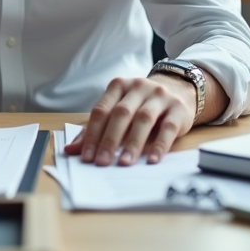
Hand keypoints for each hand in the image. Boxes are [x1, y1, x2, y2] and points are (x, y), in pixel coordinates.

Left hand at [63, 75, 196, 165]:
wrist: (178, 90)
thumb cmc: (141, 105)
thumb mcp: (118, 112)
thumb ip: (96, 129)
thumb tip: (71, 149)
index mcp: (118, 86)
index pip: (101, 110)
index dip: (92, 134)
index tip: (87, 156)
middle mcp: (138, 87)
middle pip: (121, 114)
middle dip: (110, 140)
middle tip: (102, 162)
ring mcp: (159, 96)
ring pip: (143, 119)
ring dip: (132, 143)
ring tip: (124, 163)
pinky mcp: (178, 109)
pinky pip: (168, 128)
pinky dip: (159, 145)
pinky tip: (151, 160)